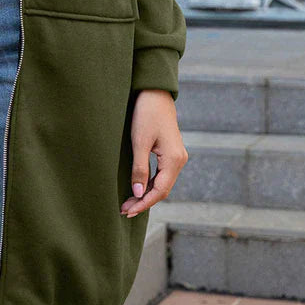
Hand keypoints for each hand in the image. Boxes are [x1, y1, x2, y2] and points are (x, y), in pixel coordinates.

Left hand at [120, 88, 188, 217]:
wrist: (154, 93)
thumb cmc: (146, 114)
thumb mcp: (139, 142)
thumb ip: (139, 169)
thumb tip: (137, 193)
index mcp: (174, 160)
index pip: (160, 191)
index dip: (144, 203)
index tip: (128, 211)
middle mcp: (179, 160)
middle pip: (163, 190)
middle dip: (144, 201)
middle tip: (124, 210)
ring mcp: (176, 156)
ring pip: (162, 183)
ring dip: (146, 193)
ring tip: (129, 202)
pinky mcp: (171, 152)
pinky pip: (162, 174)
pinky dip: (150, 183)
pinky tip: (138, 188)